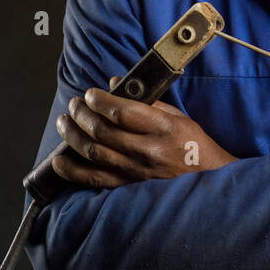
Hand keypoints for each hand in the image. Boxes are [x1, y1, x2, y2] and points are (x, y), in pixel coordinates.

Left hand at [53, 77, 236, 189]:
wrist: (209, 182)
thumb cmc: (193, 145)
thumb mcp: (178, 116)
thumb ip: (147, 100)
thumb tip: (116, 82)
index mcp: (162, 128)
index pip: (123, 111)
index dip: (100, 100)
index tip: (90, 93)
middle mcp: (147, 151)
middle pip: (102, 130)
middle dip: (81, 114)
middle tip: (74, 104)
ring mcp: (136, 172)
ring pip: (94, 153)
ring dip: (73, 135)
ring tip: (64, 122)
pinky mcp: (129, 188)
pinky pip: (95, 180)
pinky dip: (73, 170)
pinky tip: (60, 159)